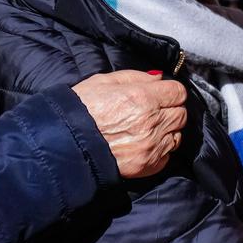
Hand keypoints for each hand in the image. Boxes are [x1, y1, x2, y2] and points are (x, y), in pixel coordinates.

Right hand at [72, 70, 187, 177]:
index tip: (162, 95)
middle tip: (153, 112)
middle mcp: (152, 122)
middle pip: (181, 114)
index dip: (171, 93)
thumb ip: (136, 77)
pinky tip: (143, 145)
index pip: (178, 92)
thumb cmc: (80, 110)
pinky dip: (160, 150)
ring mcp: (152, 146)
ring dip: (167, 131)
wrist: (62, 145)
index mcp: (143, 98)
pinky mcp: (148, 165)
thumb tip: (160, 78)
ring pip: (177, 135)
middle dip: (170, 110)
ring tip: (147, 130)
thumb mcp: (104, 82)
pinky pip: (167, 155)